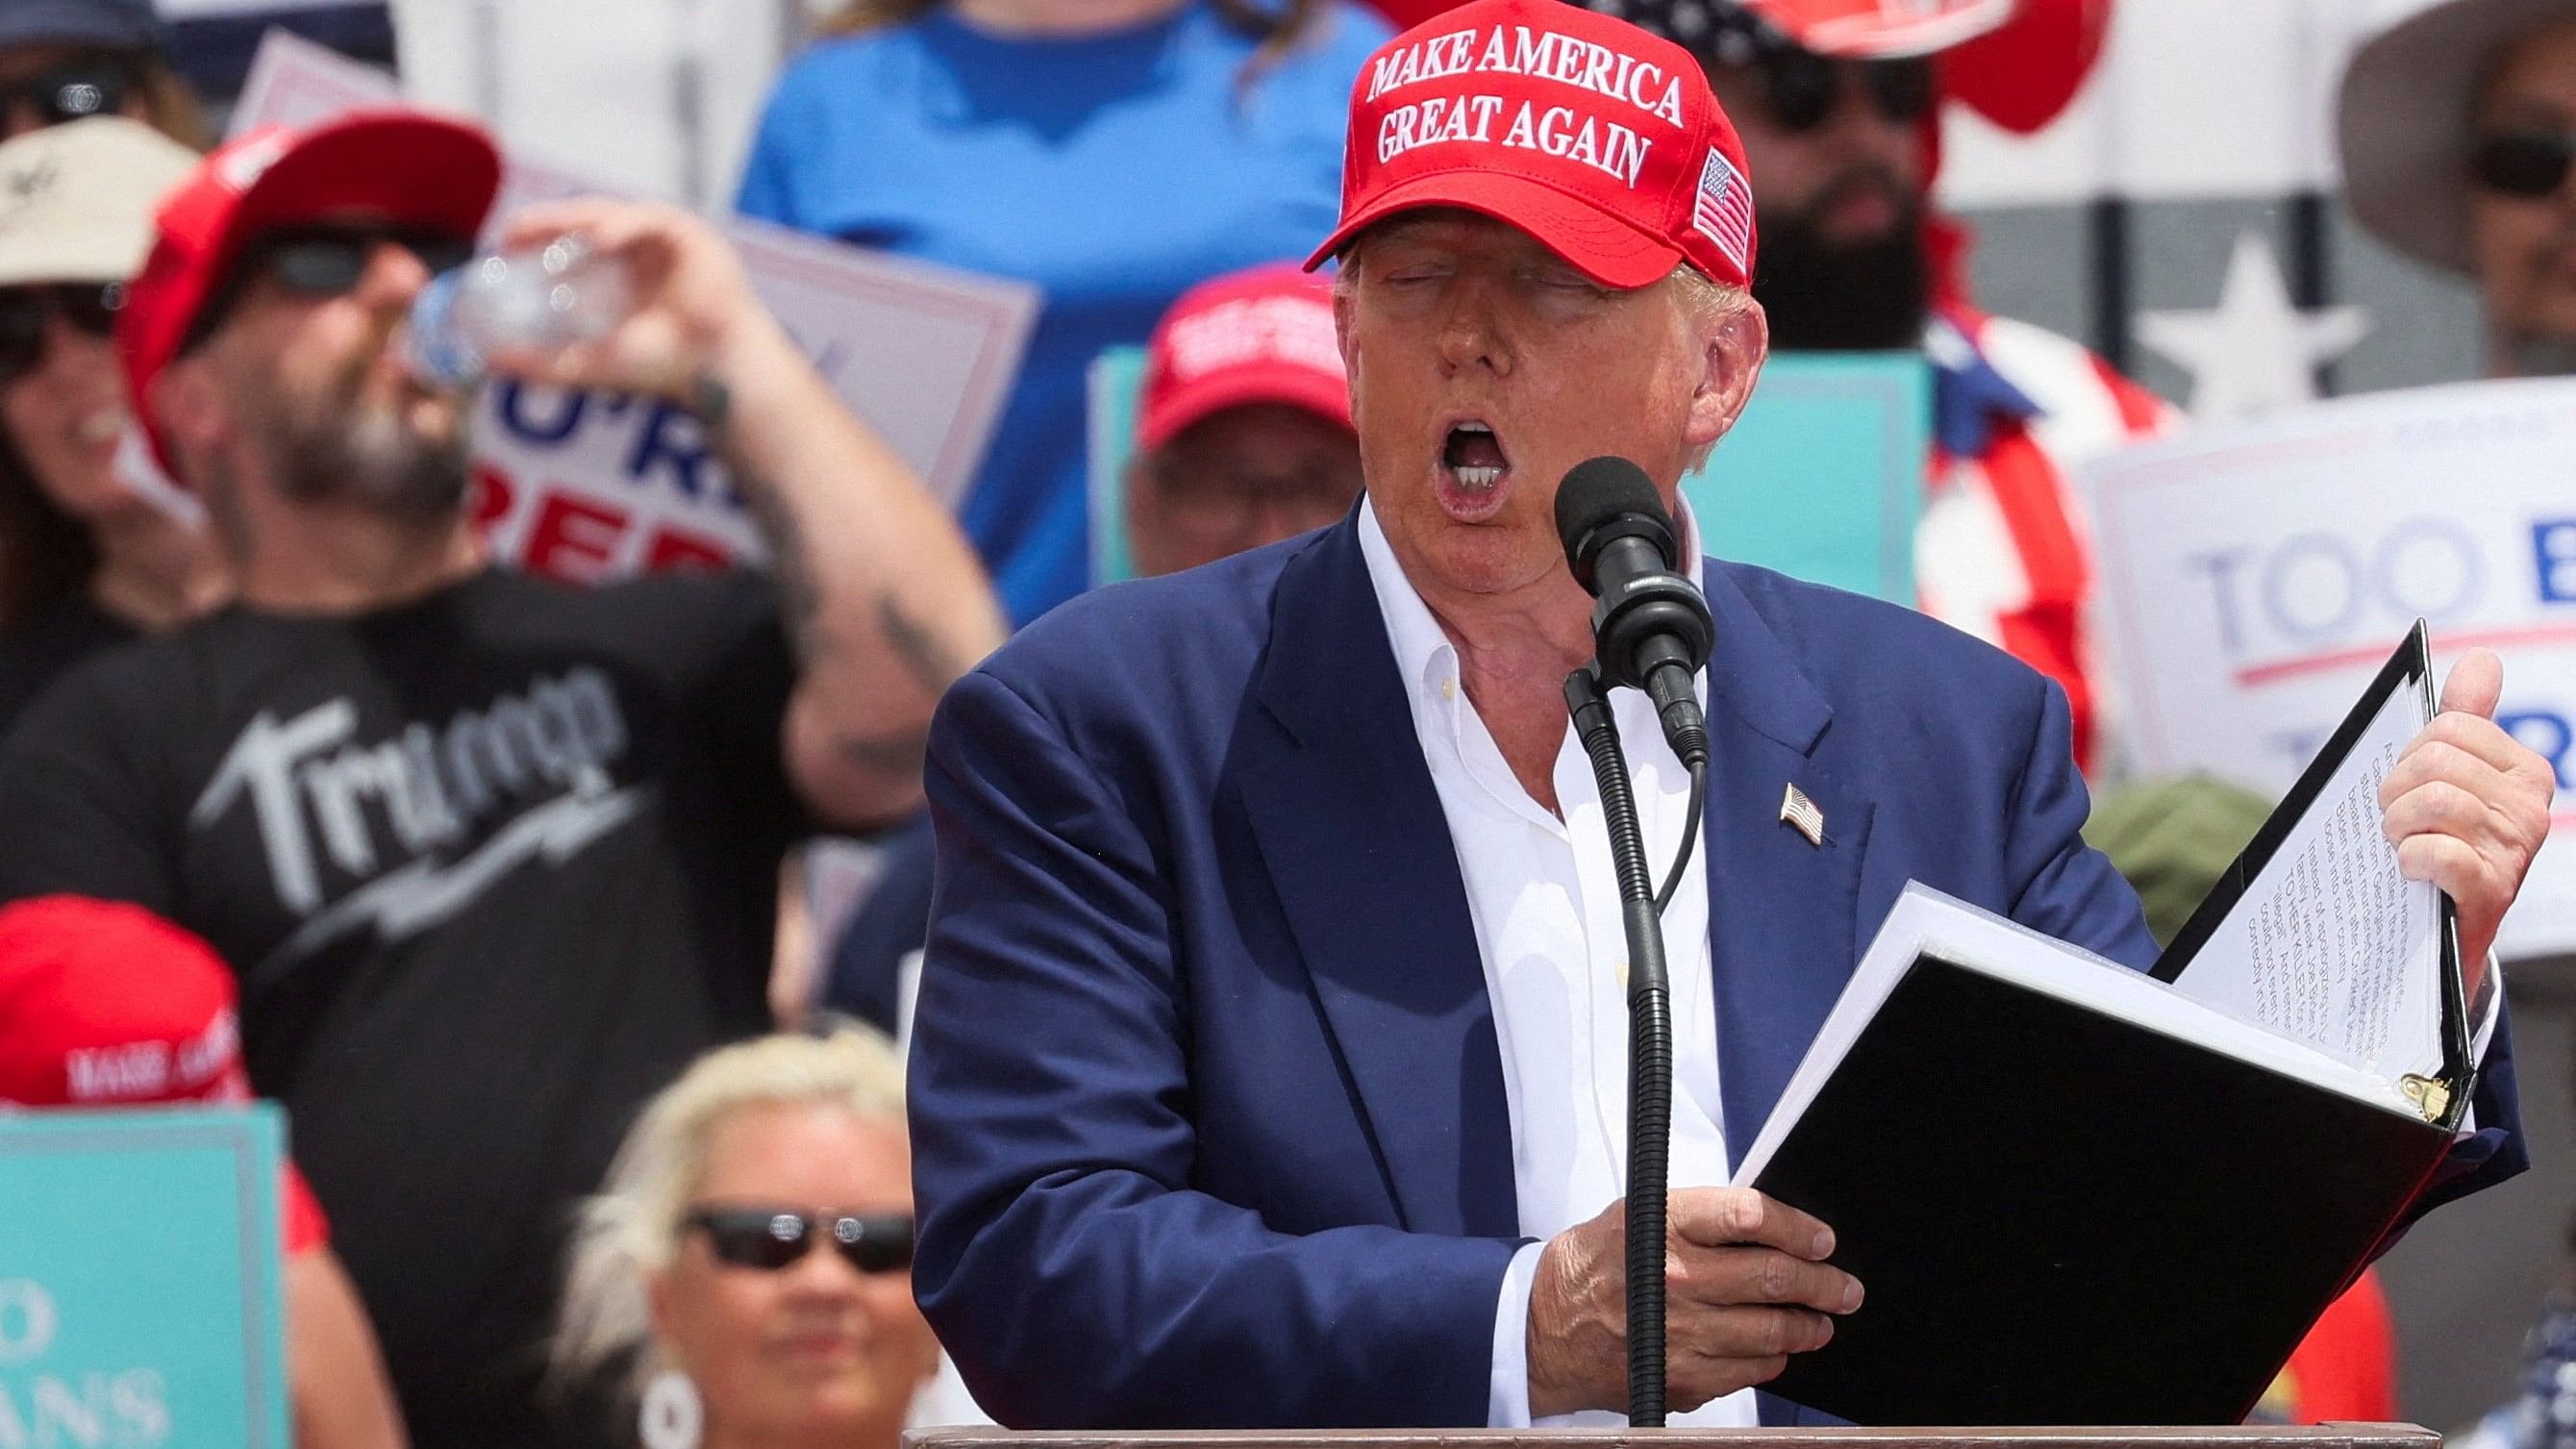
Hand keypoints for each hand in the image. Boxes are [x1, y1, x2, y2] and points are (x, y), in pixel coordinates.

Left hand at [486, 197, 783, 400]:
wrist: (717, 371)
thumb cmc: (665, 368)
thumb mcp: (591, 363)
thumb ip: (543, 363)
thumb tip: (490, 361)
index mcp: (618, 274)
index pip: (569, 245)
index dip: (535, 241)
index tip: (502, 251)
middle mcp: (639, 252)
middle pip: (583, 224)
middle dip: (545, 224)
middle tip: (511, 234)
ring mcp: (666, 240)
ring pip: (611, 216)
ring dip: (574, 220)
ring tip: (541, 231)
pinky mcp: (691, 234)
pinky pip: (649, 219)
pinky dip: (624, 226)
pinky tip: (600, 239)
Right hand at [1525, 1188, 1860, 1417]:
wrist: (1547, 1327)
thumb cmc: (1594, 1265)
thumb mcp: (1639, 1215)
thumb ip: (1701, 1216)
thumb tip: (1770, 1226)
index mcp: (1663, 1225)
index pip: (1750, 1216)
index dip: (1798, 1228)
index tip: (1822, 1240)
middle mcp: (1674, 1278)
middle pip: (1773, 1276)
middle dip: (1824, 1283)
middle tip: (1844, 1288)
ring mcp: (1680, 1332)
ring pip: (1772, 1330)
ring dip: (1808, 1326)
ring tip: (1820, 1321)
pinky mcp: (1682, 1376)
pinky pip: (1750, 1370)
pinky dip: (1772, 1359)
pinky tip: (1776, 1348)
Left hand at [2379, 647, 2557, 997]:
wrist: (2443, 931)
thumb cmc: (2445, 843)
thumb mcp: (2459, 778)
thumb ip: (2469, 718)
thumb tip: (2483, 659)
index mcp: (2524, 771)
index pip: (2447, 728)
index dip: (2409, 755)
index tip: (2411, 786)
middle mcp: (2529, 808)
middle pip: (2433, 762)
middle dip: (2396, 791)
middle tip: (2398, 821)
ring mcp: (2513, 850)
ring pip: (2430, 802)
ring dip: (2397, 826)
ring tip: (2403, 846)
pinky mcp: (2490, 891)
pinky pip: (2434, 852)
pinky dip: (2408, 860)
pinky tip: (2412, 873)